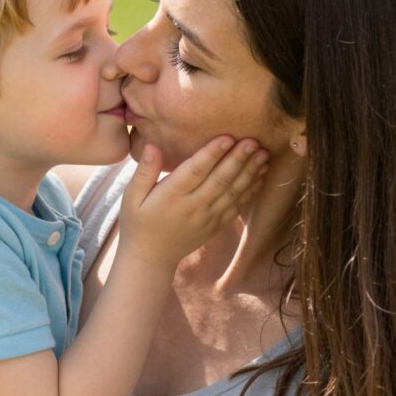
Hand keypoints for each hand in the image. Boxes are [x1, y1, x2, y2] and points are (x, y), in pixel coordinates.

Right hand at [118, 136, 268, 266]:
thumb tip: (153, 146)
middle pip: (219, 180)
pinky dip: (250, 191)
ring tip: (264, 155)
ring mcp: (207, 218)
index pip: (195, 171)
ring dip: (250, 173)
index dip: (212, 154)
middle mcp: (192, 207)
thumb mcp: (131, 196)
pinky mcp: (216, 225)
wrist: (151, 258)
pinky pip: (236, 206)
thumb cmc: (138, 222)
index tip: (228, 137)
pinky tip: (261, 175)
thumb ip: (144, 171)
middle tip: (254, 141)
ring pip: (233, 193)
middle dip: (238, 160)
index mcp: (171, 196)